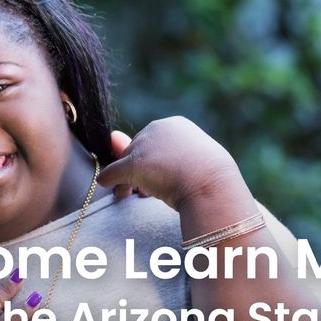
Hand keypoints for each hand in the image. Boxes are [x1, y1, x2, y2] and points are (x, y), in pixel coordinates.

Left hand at [98, 116, 247, 211]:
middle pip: (138, 150)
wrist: (213, 186)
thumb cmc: (208, 176)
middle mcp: (158, 128)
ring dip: (126, 179)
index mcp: (175, 125)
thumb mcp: (187, 159)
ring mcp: (146, 145)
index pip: (153, 142)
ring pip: (126, 162)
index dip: (153, 161)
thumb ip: (161, 151)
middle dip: (139, 172)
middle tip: (143, 192)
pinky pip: (114, 172)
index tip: (159, 177)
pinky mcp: (135, 163)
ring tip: (133, 195)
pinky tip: (106, 185)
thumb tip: (120, 139)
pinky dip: (109, 179)